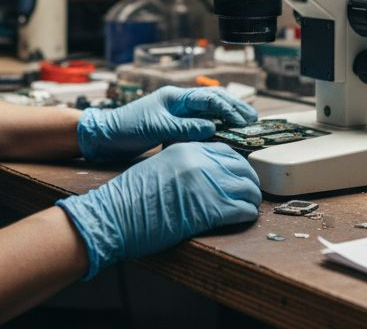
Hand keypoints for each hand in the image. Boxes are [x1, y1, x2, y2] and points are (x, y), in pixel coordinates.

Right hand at [57, 141, 260, 278]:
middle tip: (249, 194)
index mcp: (187, 149)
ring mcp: (206, 184)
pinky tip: (243, 218)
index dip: (238, 165)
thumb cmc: (130, 196)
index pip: (226, 151)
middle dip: (249, 182)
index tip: (240, 175)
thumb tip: (205, 175)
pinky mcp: (209, 209)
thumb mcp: (159, 167)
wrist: (114, 214)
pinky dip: (247, 215)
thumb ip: (184, 166)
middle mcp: (200, 162)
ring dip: (251, 199)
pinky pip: (242, 209)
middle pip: (242, 167)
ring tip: (249, 207)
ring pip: (247, 188)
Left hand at [76, 86, 257, 161]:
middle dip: (234, 107)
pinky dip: (215, 125)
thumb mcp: (156, 127)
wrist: (104, 136)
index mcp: (175, 96)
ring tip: (245, 123)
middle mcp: (178, 101)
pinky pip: (200, 121)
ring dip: (227, 115)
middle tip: (253, 118)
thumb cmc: (126, 128)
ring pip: (208, 110)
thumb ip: (184, 127)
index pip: (208, 99)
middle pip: (213, 100)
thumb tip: (212, 127)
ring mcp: (176, 111)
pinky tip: (224, 131)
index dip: (228, 108)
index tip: (244, 119)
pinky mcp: (173, 124)